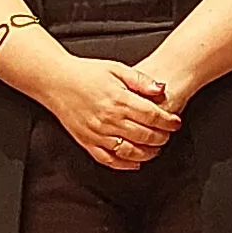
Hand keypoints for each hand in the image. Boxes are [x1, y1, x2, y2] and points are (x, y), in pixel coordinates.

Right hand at [35, 50, 176, 171]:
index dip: (168, 121)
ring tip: (156, 149)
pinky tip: (135, 162)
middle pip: (145, 135)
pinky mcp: (87, 142)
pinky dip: (125, 164)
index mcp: (118, 100)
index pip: (152, 116)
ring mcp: (98, 133)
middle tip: (168, 135)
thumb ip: (141, 79)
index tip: (175, 123)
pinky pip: (109, 159)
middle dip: (162, 138)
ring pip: (130, 151)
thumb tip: (161, 89)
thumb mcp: (116, 68)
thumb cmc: (85, 73)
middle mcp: (109, 119)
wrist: (56, 80)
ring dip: (147, 153)